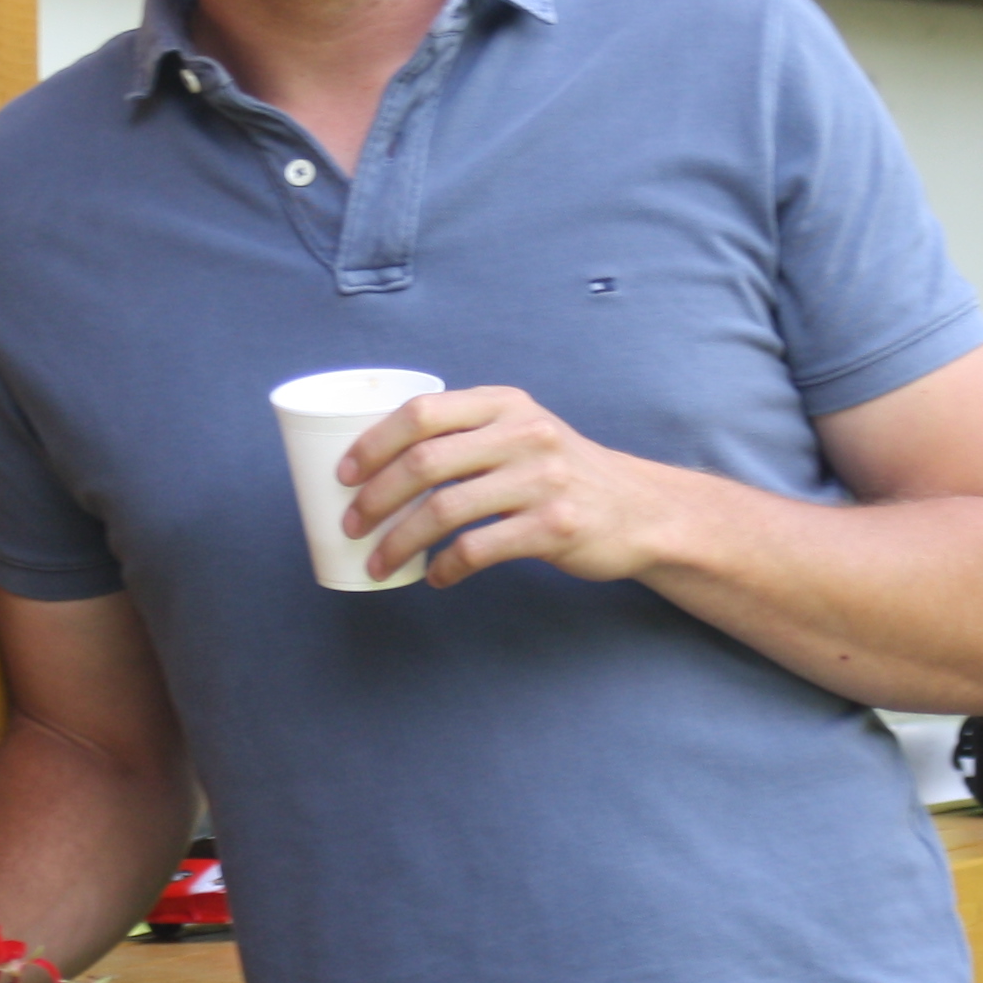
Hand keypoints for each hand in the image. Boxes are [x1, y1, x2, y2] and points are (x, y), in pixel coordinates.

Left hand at [336, 384, 686, 586]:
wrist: (638, 510)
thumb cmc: (562, 474)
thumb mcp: (522, 432)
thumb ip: (468, 432)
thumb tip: (383, 458)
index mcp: (504, 404)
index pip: (422, 412)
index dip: (373, 443)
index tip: (344, 475)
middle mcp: (523, 434)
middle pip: (424, 462)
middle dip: (375, 498)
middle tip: (351, 525)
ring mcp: (541, 480)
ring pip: (444, 510)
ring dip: (399, 542)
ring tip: (378, 563)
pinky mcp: (553, 527)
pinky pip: (478, 550)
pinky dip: (446, 568)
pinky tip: (435, 578)